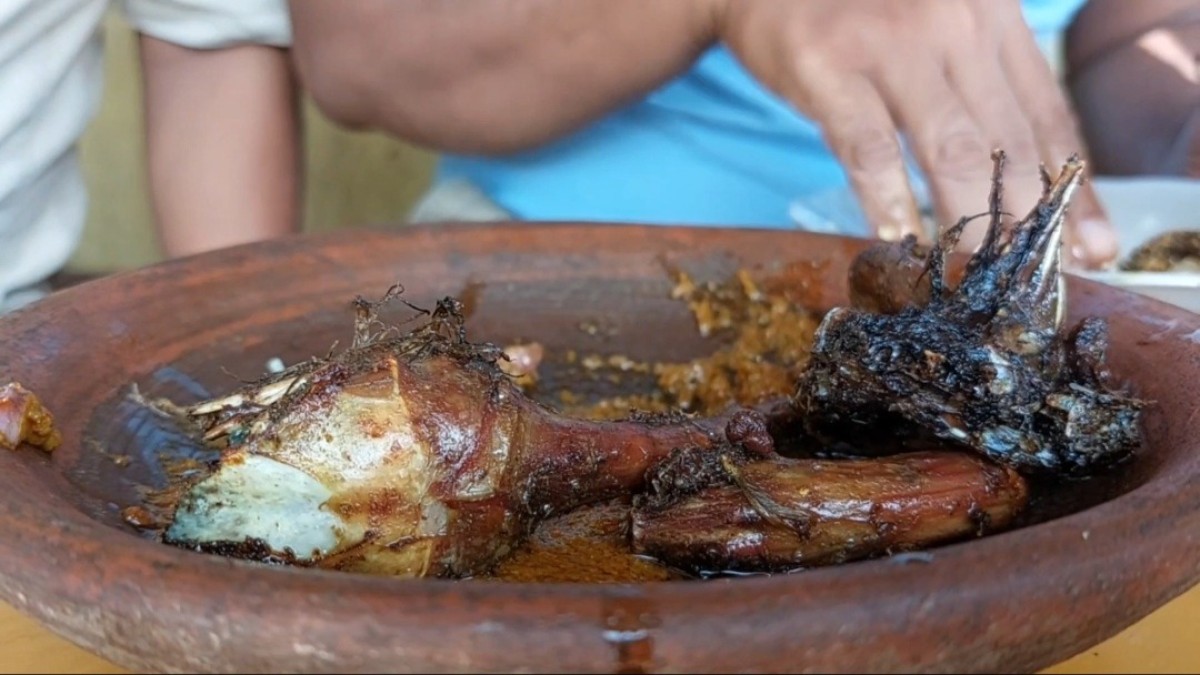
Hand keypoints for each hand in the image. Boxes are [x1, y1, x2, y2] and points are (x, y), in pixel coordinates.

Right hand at [714, 0, 1118, 268]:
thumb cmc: (857, 13)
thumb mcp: (938, 29)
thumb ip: (980, 85)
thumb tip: (1022, 180)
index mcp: (993, 16)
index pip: (1047, 115)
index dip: (1074, 189)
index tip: (1091, 248)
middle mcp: (956, 23)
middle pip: (1009, 140)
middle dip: (1031, 220)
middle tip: (1037, 279)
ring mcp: (892, 44)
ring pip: (952, 150)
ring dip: (972, 222)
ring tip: (979, 275)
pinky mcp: (828, 66)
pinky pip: (869, 147)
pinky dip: (887, 199)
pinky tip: (897, 237)